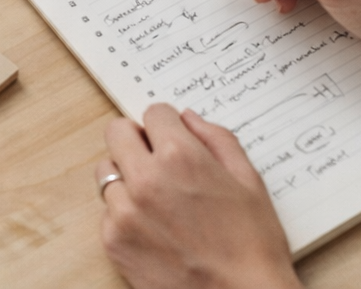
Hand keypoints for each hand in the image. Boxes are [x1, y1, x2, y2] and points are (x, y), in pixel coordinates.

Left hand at [98, 105, 299, 288]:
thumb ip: (217, 139)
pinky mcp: (113, 240)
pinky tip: (154, 230)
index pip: (154, 112)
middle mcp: (145, 179)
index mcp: (180, 157)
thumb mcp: (249, 182)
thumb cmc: (253, 247)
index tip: (174, 139)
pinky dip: (125, 214)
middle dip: (137, 140)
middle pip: (117, 132)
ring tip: (158, 201)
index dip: (168, 126)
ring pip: (107, 171)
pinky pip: (108, 210)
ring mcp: (124, 211)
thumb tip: (188, 118)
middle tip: (157, 161)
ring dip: (127, 177)